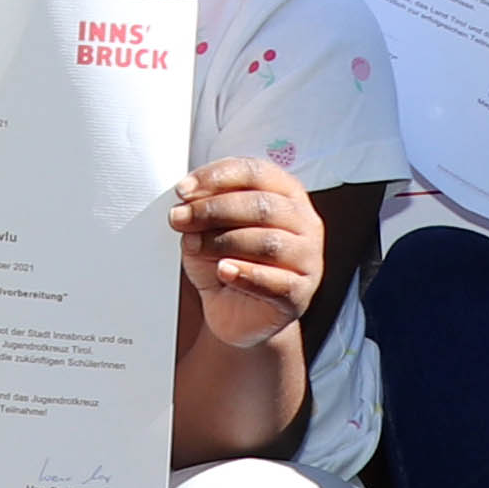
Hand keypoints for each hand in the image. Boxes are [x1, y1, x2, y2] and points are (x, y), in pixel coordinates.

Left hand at [173, 157, 321, 347]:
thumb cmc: (230, 262)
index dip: (217, 177)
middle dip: (213, 209)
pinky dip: (245, 274)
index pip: (255, 173)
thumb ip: (202, 214)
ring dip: (223, 241)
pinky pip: (276, 282)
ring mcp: (307, 259)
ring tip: (195, 246)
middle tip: (180, 218)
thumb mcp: (209, 230)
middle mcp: (303, 222)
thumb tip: (188, 207)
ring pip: (269, 241)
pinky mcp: (300, 293)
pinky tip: (224, 271)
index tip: (184, 190)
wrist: (240, 314)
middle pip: (262, 205)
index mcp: (286, 193)